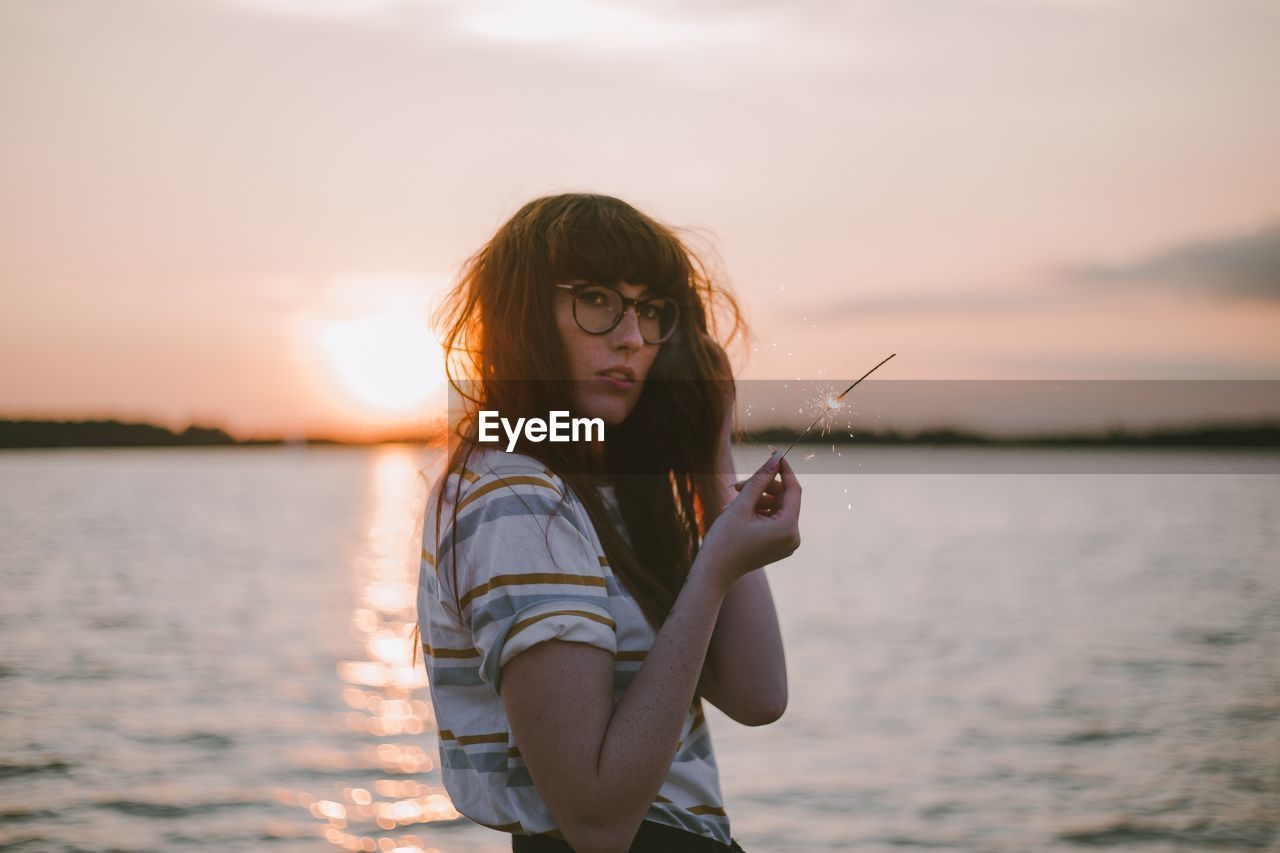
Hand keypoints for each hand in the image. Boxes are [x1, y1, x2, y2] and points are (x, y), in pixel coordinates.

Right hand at [697, 449, 800, 591]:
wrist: (713, 572)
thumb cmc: (724, 539)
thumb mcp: (742, 504)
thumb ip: (760, 479)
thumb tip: (776, 457)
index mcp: (788, 528)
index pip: (793, 489)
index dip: (783, 469)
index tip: (773, 453)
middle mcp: (793, 537)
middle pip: (784, 498)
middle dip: (763, 487)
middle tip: (737, 484)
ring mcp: (786, 544)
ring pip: (777, 508)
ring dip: (757, 499)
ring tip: (732, 501)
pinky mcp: (778, 546)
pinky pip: (773, 520)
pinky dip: (758, 511)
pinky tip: (738, 513)